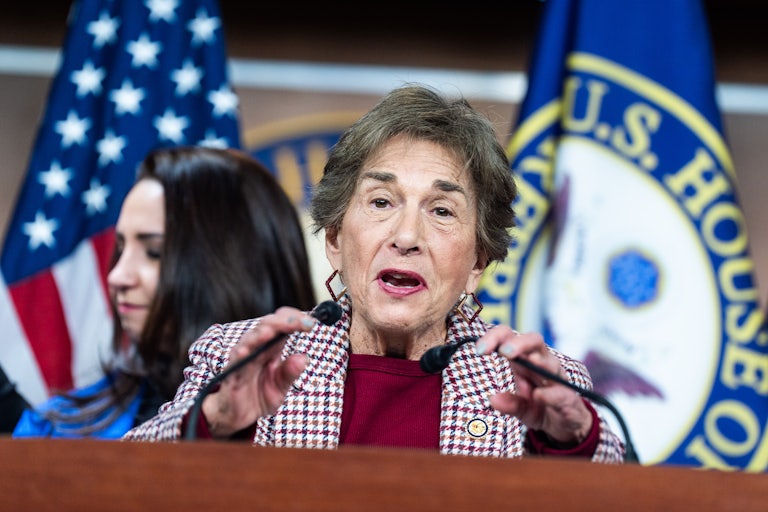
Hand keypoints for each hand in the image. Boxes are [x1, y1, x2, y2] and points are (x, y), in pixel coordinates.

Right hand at [201, 306, 314, 437]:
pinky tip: (245, 351)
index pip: (282, 324)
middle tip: (299, 322)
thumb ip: (290, 373)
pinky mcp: (232, 372)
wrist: (238, 416)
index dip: (296, 320)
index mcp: (272, 348)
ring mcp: (243, 357)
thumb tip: (303, 357)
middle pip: (268, 325)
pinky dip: (240, 354)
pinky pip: (235, 361)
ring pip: (251, 338)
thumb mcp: (281, 387)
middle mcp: (257, 347)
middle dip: (284, 321)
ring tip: (271, 332)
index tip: (311, 324)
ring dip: (261, 333)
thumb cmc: (259, 396)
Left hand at [475, 325, 592, 445]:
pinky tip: (539, 396)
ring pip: (551, 362)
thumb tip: (492, 399)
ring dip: (539, 360)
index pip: (511, 339)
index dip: (495, 338)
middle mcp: (543, 365)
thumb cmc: (541, 408)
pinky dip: (550, 394)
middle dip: (518, 343)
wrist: (567, 426)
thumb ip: (509, 404)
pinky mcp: (570, 399)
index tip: (480, 350)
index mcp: (526, 362)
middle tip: (504, 352)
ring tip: (530, 361)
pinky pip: (562, 393)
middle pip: (534, 340)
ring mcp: (558, 380)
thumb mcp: (521, 409)